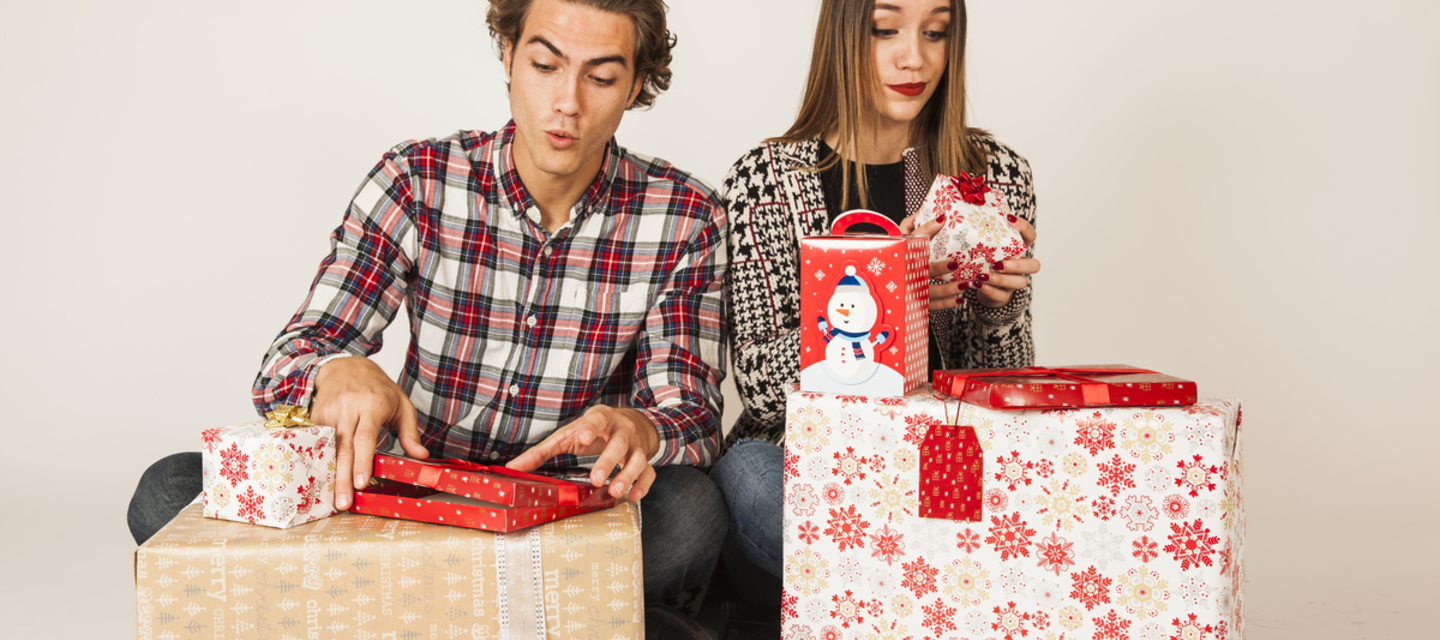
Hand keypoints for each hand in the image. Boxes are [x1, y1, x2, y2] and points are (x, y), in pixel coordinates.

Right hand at [310, 357, 427, 510]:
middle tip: (344, 502)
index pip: (365, 437)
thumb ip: (410, 433)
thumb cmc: (378, 388)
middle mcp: (348, 408)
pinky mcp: (316, 416)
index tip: (361, 483)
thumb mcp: (402, 405)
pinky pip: (317, 443)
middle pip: (344, 448)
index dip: (363, 462)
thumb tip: (421, 456)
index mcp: (372, 404)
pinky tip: (321, 481)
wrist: (346, 366)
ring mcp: (329, 412)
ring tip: (332, 498)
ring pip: (327, 448)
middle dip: (344, 478)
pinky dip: (319, 462)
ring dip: (330, 475)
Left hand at [505, 405, 658, 500]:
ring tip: (615, 491)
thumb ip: (541, 451)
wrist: (632, 422)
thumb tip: (512, 468)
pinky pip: (649, 472)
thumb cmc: (593, 431)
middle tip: (596, 478)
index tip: (584, 438)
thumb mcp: (567, 436)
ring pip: (638, 459)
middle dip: (608, 461)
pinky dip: (643, 485)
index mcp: (601, 419)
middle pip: (619, 442)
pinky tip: (632, 496)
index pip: (597, 419)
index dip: (591, 427)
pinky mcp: (645, 459)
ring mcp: (636, 445)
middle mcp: (622, 430)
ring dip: (628, 475)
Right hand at [899, 215, 966, 310]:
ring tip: (964, 284)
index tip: (942, 221)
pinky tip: (959, 299)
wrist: (886, 277)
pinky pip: (932, 306)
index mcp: (906, 254)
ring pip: (929, 292)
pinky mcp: (917, 303)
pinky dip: (946, 304)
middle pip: (922, 270)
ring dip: (947, 289)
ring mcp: (912, 290)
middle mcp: (908, 272)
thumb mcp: (901, 238)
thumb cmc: (898, 255)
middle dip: (938, 268)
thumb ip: (912, 224)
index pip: (914, 239)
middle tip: (955, 264)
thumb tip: (940, 216)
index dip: (927, 229)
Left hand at [974, 215, 1040, 307]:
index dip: (1024, 227)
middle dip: (1017, 264)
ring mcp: (1013, 282)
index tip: (1008, 219)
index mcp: (1015, 250)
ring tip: (982, 275)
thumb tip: (945, 215)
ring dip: (1002, 279)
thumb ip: (973, 234)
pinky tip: (977, 285)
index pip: (1030, 236)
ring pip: (1020, 282)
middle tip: (996, 263)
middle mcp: (1019, 266)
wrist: (980, 286)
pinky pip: (1002, 295)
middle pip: (1033, 265)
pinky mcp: (1003, 296)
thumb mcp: (978, 246)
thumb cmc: (980, 261)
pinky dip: (990, 290)